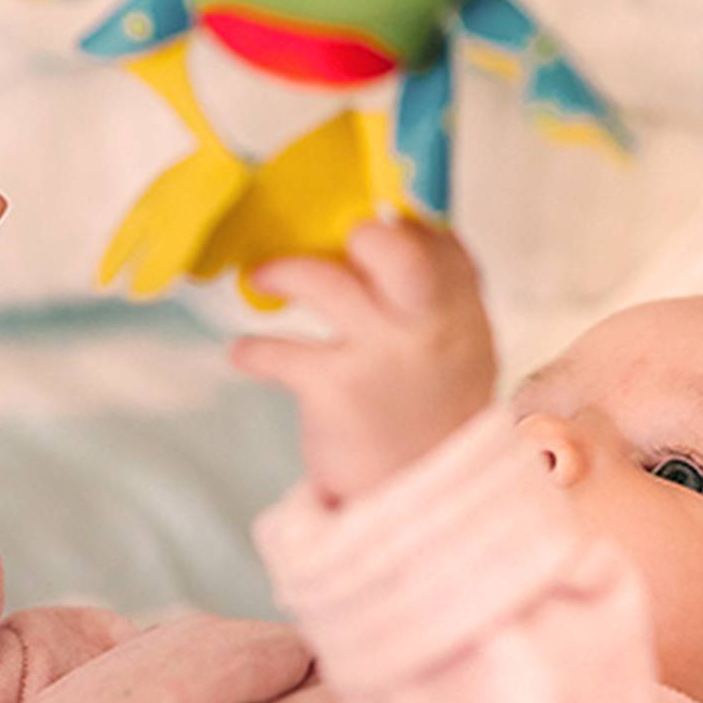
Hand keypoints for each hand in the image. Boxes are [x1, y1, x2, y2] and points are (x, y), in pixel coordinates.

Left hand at [230, 220, 497, 504]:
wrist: (421, 484)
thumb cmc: (429, 396)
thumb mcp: (454, 337)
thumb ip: (431, 283)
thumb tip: (384, 217)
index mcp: (459, 302)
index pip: (435, 237)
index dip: (395, 221)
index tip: (361, 223)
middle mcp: (426, 324)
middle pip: (398, 252)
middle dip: (363, 233)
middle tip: (333, 238)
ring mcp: (382, 357)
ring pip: (324, 283)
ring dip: (281, 272)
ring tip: (261, 277)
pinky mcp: (338, 392)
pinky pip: (280, 353)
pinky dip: (252, 351)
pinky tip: (243, 354)